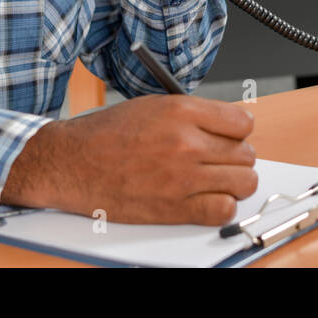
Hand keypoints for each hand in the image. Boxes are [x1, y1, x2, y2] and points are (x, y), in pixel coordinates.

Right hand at [0, 95, 257, 225]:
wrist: (72, 163)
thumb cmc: (106, 134)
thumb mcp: (152, 106)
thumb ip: (192, 114)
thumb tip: (226, 127)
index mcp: (181, 111)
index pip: (242, 122)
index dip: (239, 131)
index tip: (231, 136)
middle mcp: (187, 143)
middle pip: (246, 154)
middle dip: (237, 157)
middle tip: (221, 160)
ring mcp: (183, 178)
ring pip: (243, 183)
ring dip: (235, 182)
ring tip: (218, 180)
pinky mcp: (175, 208)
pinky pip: (224, 211)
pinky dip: (222, 207)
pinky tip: (208, 199)